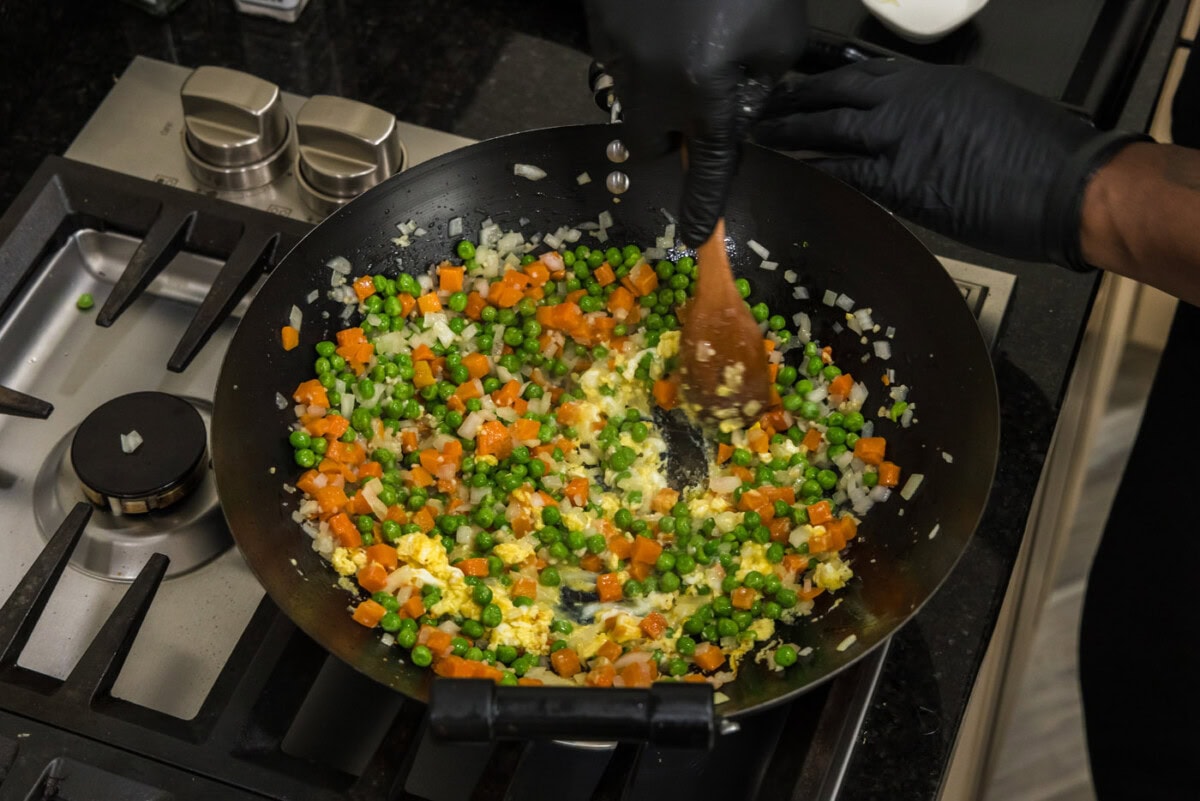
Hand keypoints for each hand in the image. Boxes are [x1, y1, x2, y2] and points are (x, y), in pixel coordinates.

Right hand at [586, 0, 806, 245]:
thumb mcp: (779, 38)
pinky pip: (618, 60)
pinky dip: (642, 52)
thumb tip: (734, 116)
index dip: (701, 208)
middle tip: (694, 106)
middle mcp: (655, 89)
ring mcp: (619, 56)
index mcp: (708, 97)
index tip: (694, 238)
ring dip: (657, 89)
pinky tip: (664, 19)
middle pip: (650, 145)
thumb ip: (757, 90)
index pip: (704, 171)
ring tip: (685, 43)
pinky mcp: (600, 27)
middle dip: (669, 138)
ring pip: (632, 101)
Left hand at [753, 59, 1144, 268]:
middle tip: (764, 102)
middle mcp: (910, 102)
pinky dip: (816, 167)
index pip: (864, 72)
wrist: (1067, 184)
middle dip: (797, 97)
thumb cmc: (1041, 150)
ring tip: (762, 132)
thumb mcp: (987, 108)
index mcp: (932, 82)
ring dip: (792, 130)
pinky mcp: (901, 181)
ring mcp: (902, 139)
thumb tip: (919, 128)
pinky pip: (846, 171)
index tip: (801, 78)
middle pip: (838, 92)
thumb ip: (942, 113)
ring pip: (831, 128)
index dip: (826, 75)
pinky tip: (792, 167)